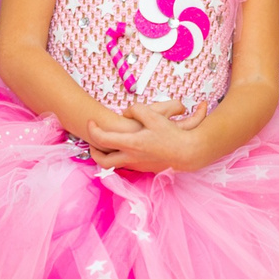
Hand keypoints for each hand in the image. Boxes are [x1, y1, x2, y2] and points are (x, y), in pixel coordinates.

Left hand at [86, 99, 210, 171]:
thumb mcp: (155, 115)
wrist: (187, 153)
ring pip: (113, 166)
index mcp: (131, 143)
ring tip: (106, 146)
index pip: (103, 139)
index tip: (91, 122)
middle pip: (103, 161)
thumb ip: (137, 110)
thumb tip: (125, 112)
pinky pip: (126, 165)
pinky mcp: (144, 168)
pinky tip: (124, 148)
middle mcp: (131, 157)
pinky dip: (120, 157)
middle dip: (93, 152)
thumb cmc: (172, 135)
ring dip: (106, 156)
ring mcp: (137, 165)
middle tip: (92, 142)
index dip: (93, 130)